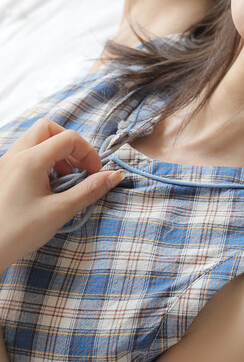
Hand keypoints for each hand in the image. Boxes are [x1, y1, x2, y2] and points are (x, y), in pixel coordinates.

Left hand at [0, 118, 121, 271]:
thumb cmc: (18, 233)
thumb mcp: (59, 211)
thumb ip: (89, 190)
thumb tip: (115, 175)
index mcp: (30, 160)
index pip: (68, 138)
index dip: (88, 153)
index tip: (95, 174)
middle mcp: (15, 155)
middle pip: (48, 129)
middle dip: (68, 144)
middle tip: (78, 167)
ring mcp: (5, 163)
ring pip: (34, 139)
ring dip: (54, 152)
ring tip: (63, 178)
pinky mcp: (2, 174)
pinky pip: (24, 154)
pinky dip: (41, 160)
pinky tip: (46, 185)